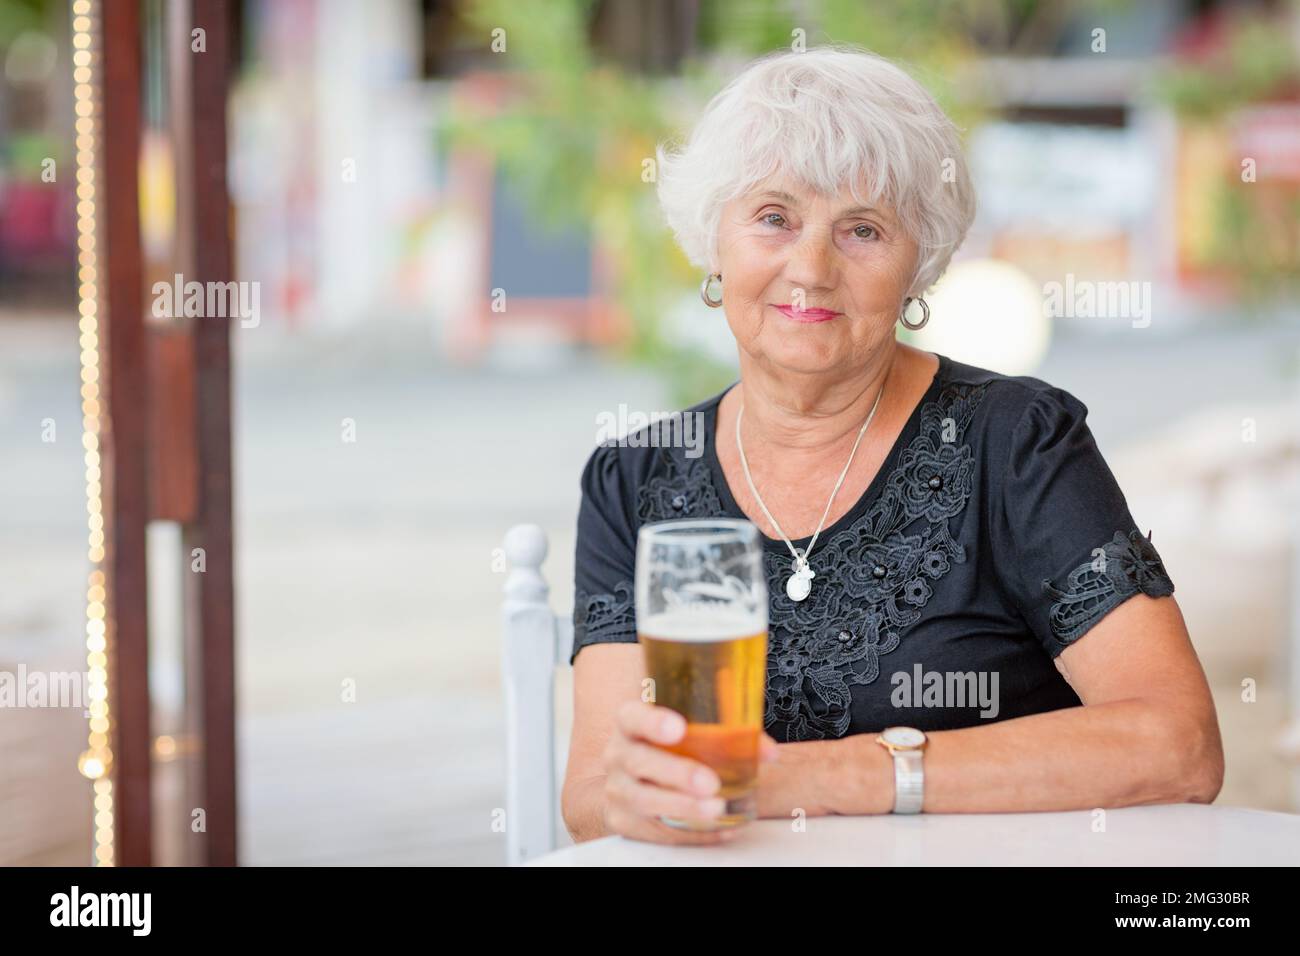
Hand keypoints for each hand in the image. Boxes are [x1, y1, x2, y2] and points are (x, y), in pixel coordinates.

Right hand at [601, 699, 778, 844]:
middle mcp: (619, 754)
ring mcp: (619, 789)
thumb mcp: (689, 731)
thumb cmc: (668, 748)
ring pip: (644, 799)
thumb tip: (766, 751)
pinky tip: (719, 828)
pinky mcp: (624, 820)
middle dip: (676, 772)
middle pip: (640, 761)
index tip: (678, 728)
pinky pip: (656, 830)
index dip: (653, 721)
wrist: (631, 778)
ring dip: (682, 805)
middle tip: (708, 782)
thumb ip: (728, 735)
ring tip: (715, 808)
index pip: (632, 716)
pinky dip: (690, 832)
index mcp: (631, 724)